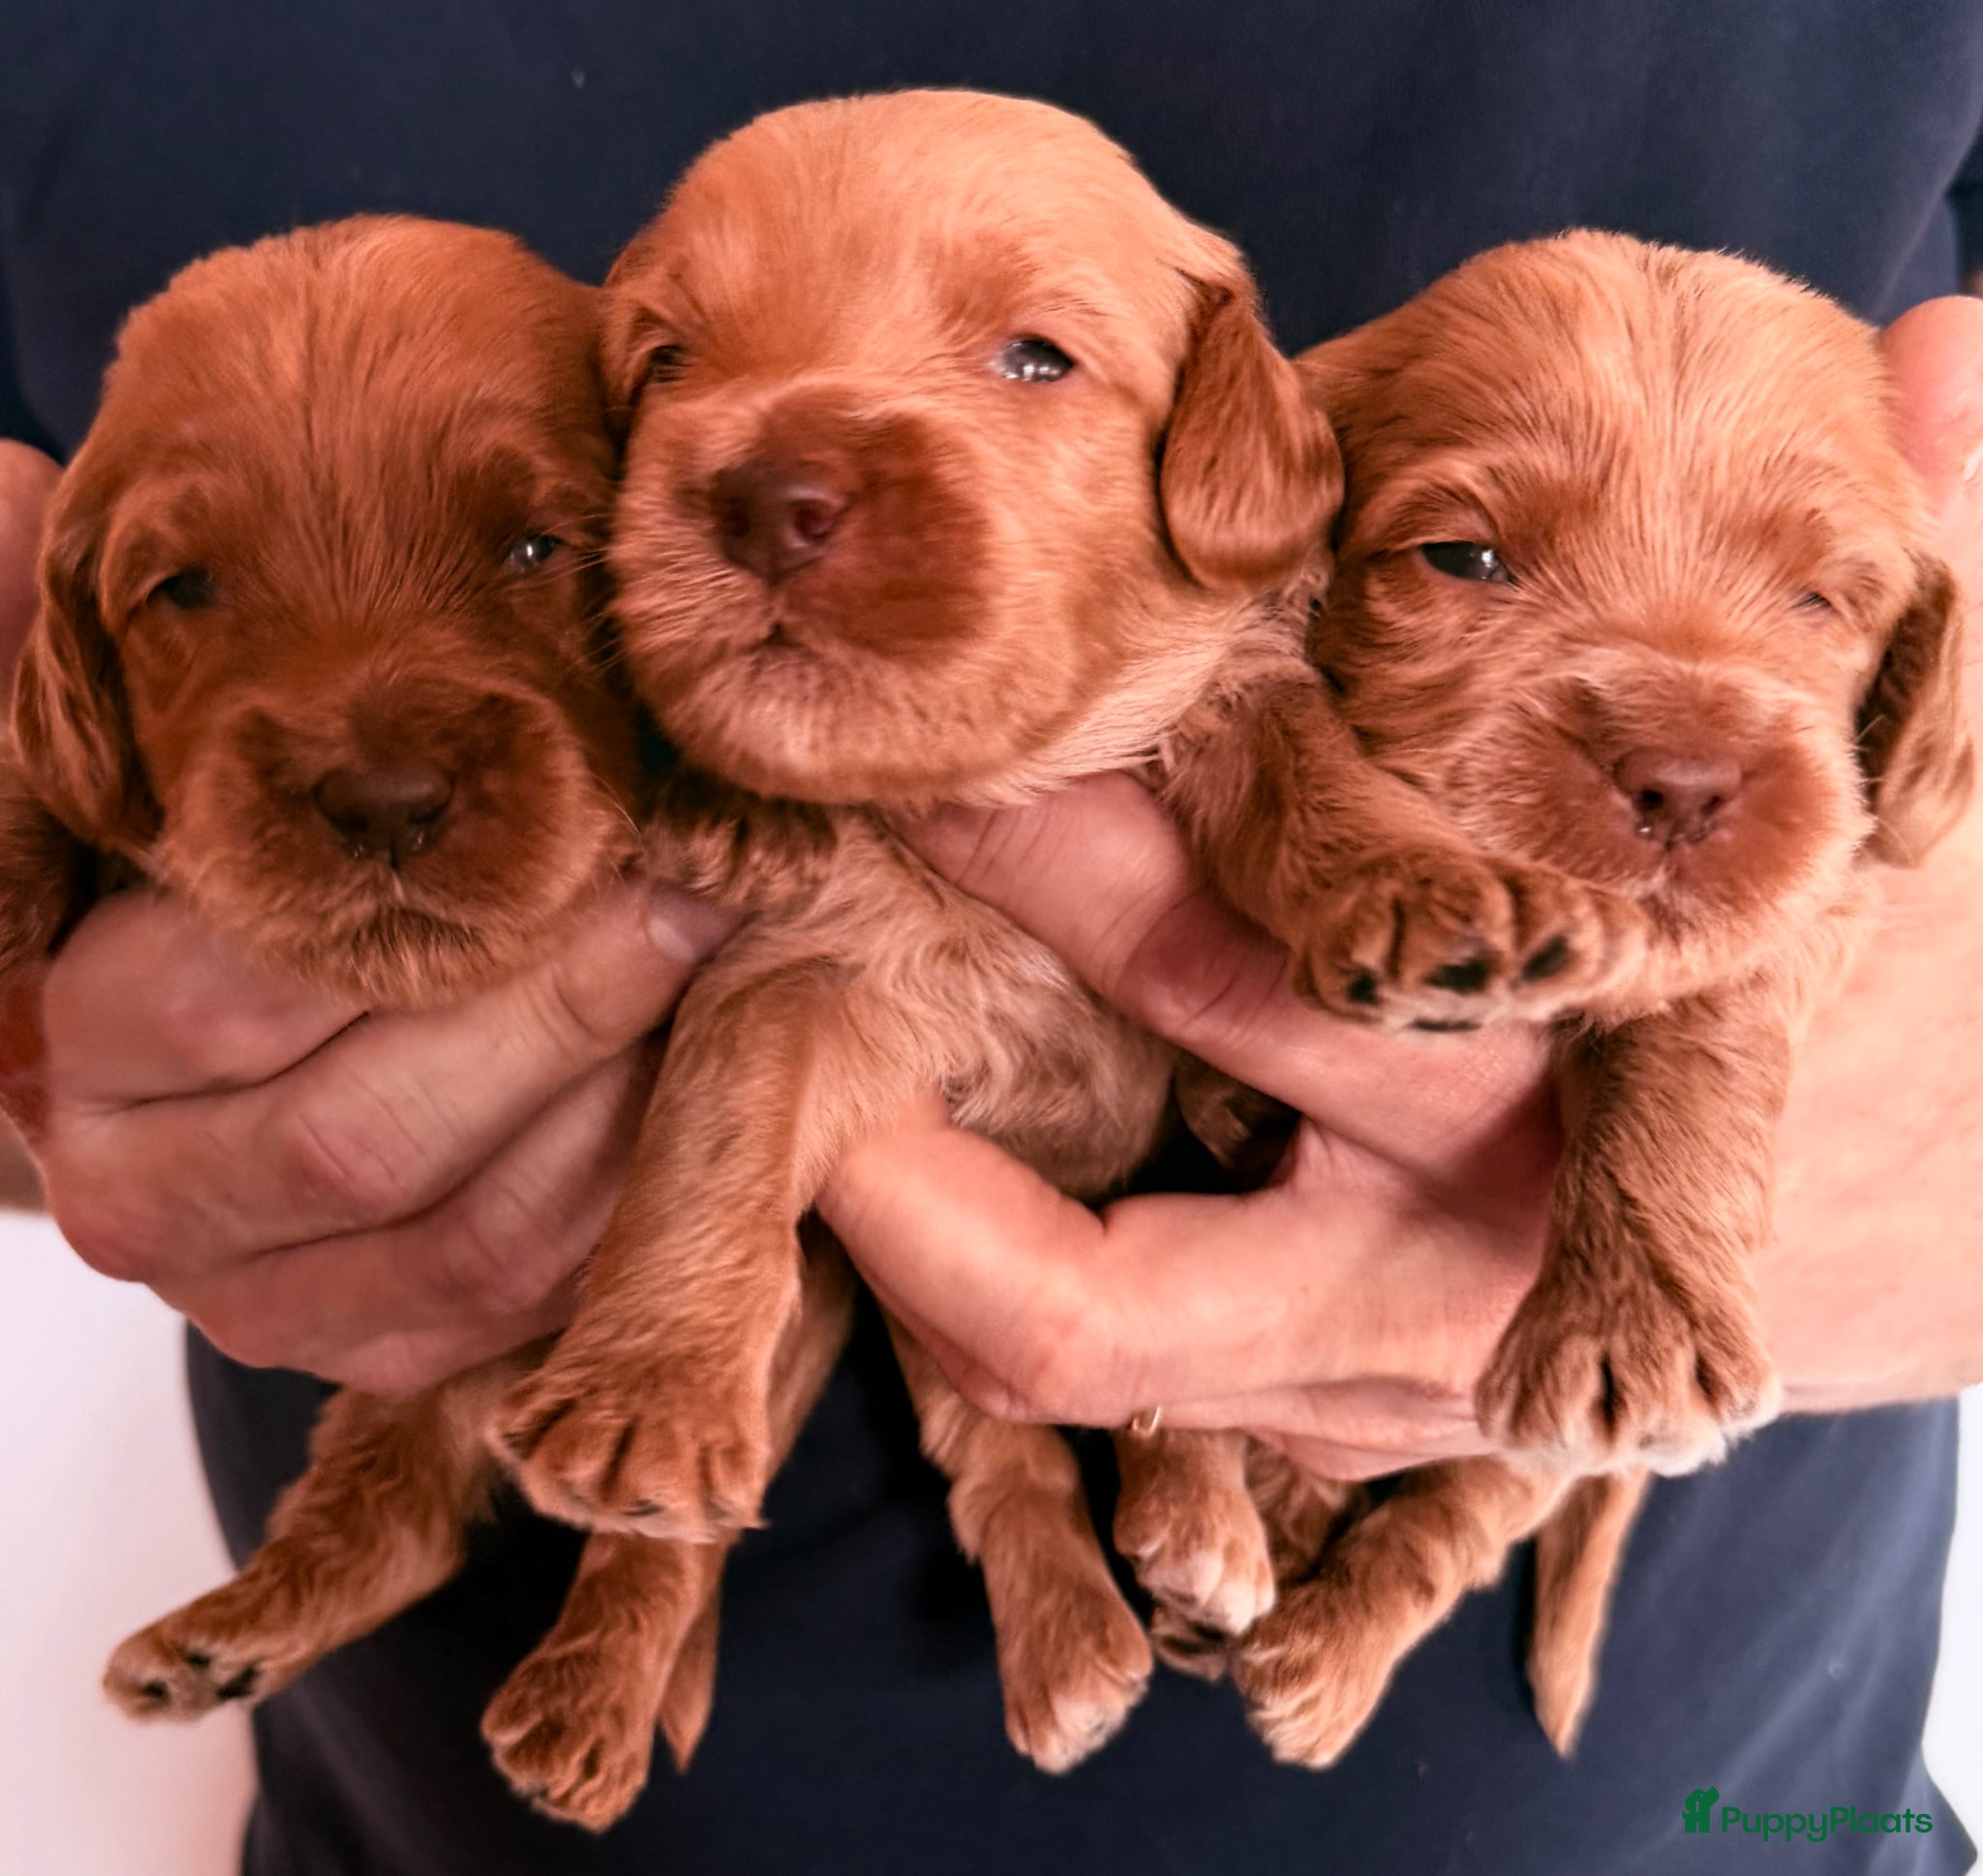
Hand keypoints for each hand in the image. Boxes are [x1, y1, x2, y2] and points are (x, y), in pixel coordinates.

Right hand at [23, 881, 734, 1393]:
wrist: (241, 1065)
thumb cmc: (271, 909)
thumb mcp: (265, 838)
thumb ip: (339, 814)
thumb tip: (520, 780)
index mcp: (83, 1040)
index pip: (252, 992)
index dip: (441, 918)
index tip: (590, 833)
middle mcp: (141, 1196)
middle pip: (366, 1138)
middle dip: (561, 1018)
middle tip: (689, 912)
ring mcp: (254, 1303)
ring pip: (467, 1242)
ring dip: (619, 1115)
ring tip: (713, 996)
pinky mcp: (372, 1359)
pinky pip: (524, 1301)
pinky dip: (628, 1199)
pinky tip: (692, 1100)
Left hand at [821, 295, 1982, 1475]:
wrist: (1949, 1220)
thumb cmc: (1905, 996)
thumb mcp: (1926, 806)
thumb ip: (1937, 581)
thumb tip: (1939, 348)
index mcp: (1580, 1107)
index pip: (1285, 993)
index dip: (1083, 883)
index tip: (933, 766)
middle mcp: (1454, 1281)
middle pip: (1124, 1272)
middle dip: (916, 1147)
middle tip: (763, 978)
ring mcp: (1387, 1383)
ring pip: (1094, 1370)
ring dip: (917, 1248)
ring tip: (780, 1095)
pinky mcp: (1347, 1407)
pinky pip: (1128, 1380)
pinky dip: (994, 1289)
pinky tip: (893, 1177)